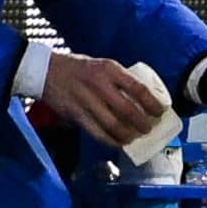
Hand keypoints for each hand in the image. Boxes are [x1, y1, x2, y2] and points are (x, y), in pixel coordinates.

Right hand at [38, 52, 168, 148]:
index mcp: (109, 69)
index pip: (138, 88)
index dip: (152, 103)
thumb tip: (139, 98)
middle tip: (149, 128)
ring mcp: (87, 101)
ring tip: (134, 137)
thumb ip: (118, 79)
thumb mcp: (101, 65)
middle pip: (127, 110)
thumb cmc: (78, 67)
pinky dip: (110, 141)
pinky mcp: (76, 115)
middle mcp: (99, 84)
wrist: (45, 71)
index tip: (161, 111)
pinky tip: (118, 142)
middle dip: (142, 123)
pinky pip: (97, 133)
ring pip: (113, 125)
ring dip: (127, 135)